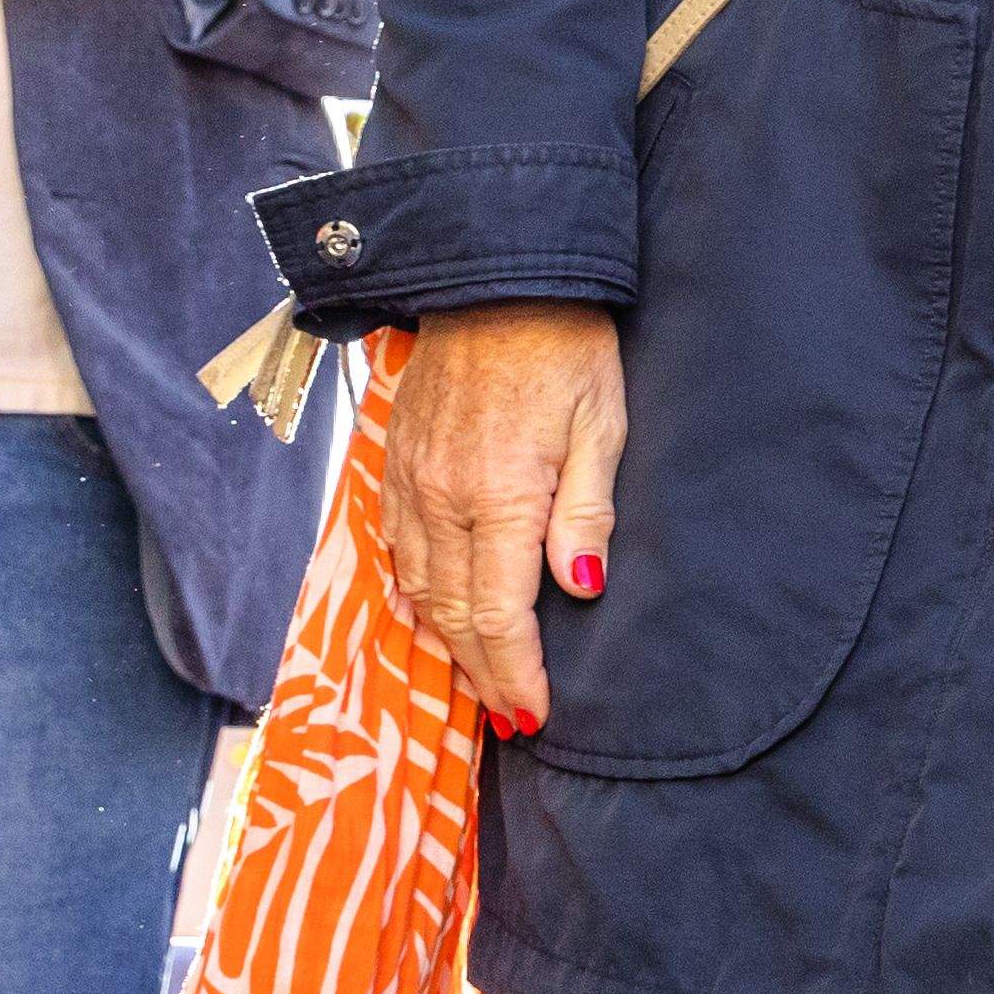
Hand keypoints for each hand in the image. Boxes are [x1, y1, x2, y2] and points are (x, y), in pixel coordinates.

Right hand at [382, 299, 627, 738]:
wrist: (493, 277)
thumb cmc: (564, 347)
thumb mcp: (601, 423)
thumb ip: (587, 511)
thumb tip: (581, 587)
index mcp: (499, 495)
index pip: (499, 614)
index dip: (515, 673)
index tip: (533, 714)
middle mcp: (441, 499)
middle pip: (453, 615)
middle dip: (483, 673)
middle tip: (511, 716)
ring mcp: (409, 482)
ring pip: (418, 589)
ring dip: (447, 642)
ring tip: (479, 679)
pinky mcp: (392, 464)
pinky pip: (395, 550)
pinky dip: (413, 594)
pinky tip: (432, 615)